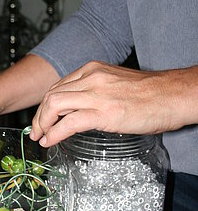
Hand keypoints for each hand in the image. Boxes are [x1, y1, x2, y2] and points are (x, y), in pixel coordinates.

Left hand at [30, 61, 197, 146]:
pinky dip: (54, 133)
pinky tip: (51, 141)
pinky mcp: (103, 112)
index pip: (58, 86)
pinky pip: (68, 122)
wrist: (173, 95)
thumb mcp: (117, 85)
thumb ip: (98, 92)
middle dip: (39, 115)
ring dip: (42, 123)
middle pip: (51, 94)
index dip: (46, 105)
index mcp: (93, 69)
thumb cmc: (152, 94)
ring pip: (54, 105)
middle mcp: (91, 77)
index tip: (42, 118)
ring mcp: (96, 94)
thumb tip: (83, 110)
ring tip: (41, 137)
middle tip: (36, 131)